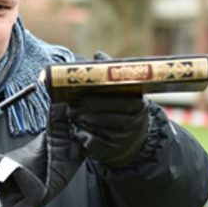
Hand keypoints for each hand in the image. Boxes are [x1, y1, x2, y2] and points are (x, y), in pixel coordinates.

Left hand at [65, 51, 147, 166]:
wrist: (133, 141)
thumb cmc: (122, 110)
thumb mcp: (120, 92)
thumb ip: (108, 75)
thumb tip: (98, 55)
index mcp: (138, 103)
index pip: (112, 96)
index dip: (91, 94)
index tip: (75, 92)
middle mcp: (135, 121)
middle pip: (102, 112)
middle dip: (82, 108)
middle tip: (70, 105)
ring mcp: (126, 138)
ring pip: (97, 127)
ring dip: (81, 121)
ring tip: (72, 116)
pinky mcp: (115, 152)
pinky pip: (94, 143)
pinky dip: (83, 136)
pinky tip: (78, 131)